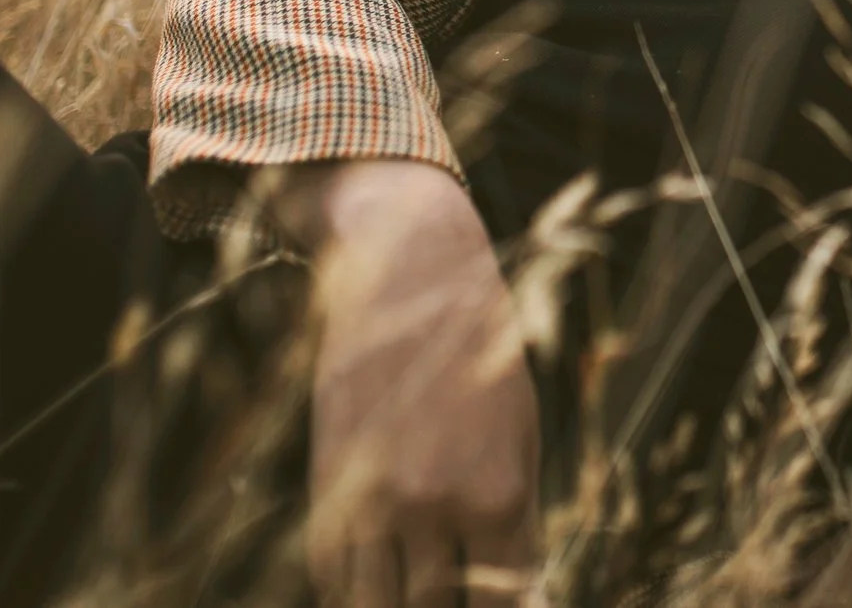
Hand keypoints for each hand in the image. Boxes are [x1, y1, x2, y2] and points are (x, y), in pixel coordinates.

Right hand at [282, 161, 540, 606]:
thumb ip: (518, 525)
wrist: (408, 276)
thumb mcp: (522, 436)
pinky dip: (354, 587)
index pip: (502, 603)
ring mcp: (369, 499)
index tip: (504, 601)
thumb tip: (526, 596)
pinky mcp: (325, 485)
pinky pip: (333, 572)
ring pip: (375, 604)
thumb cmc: (481, 355)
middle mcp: (430, 507)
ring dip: (398, 603)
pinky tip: (377, 575)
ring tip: (418, 585)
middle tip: (460, 590)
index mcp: (497, 495)